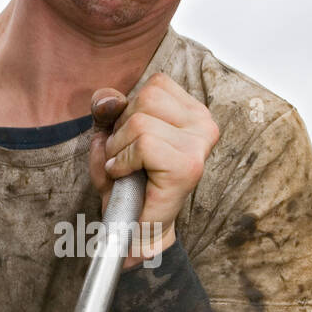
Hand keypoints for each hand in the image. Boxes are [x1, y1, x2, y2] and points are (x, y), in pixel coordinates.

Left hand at [88, 72, 219, 267]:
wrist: (135, 227)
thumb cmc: (126, 181)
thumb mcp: (111, 134)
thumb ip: (107, 108)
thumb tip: (108, 99)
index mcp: (193, 112)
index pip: (155, 85)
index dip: (130, 111)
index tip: (134, 140)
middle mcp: (204, 125)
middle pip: (146, 99)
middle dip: (122, 130)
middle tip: (128, 158)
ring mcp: (199, 145)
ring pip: (140, 122)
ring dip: (120, 148)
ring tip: (127, 168)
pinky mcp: (188, 166)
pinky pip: (143, 144)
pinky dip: (123, 161)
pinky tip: (127, 175)